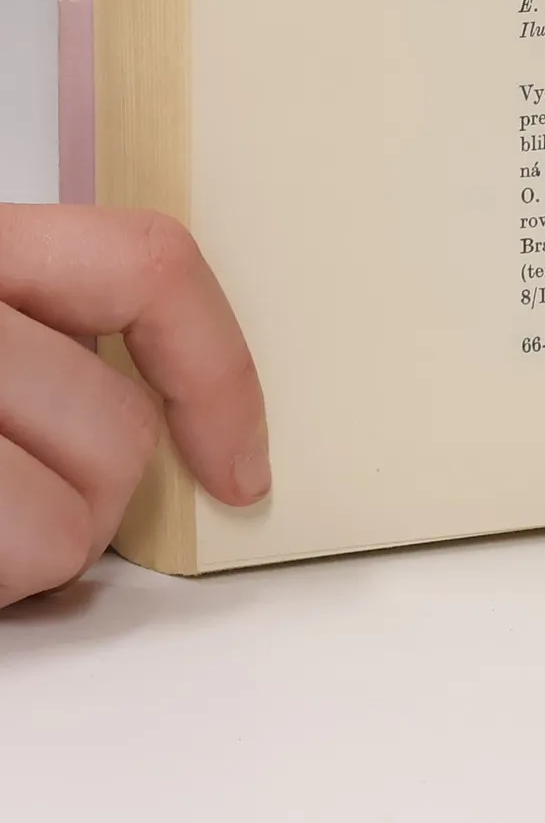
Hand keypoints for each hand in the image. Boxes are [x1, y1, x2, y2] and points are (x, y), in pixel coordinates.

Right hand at [0, 205, 267, 606]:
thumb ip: (59, 336)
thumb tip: (208, 418)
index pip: (146, 264)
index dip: (218, 370)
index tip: (244, 465)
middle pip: (121, 424)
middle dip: (98, 496)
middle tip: (26, 500)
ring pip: (71, 518)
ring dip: (37, 551)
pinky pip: (19, 558)